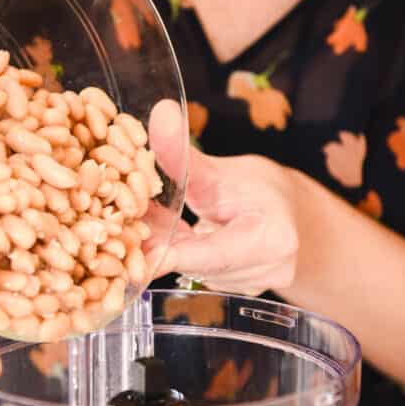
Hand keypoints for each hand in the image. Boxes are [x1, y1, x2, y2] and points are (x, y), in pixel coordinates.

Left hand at [149, 104, 298, 295]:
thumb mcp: (220, 169)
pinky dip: (176, 256)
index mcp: (272, 238)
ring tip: (139, 228)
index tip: (137, 254)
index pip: (214, 252)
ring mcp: (254, 285)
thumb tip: (161, 114)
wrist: (287, 210)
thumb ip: (185, 155)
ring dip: (165, 252)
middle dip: (158, 249)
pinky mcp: (238, 291)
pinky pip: (197, 275)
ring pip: (193, 273)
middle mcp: (269, 270)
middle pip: (199, 266)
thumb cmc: (259, 186)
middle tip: (118, 232)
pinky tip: (159, 239)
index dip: (173, 254)